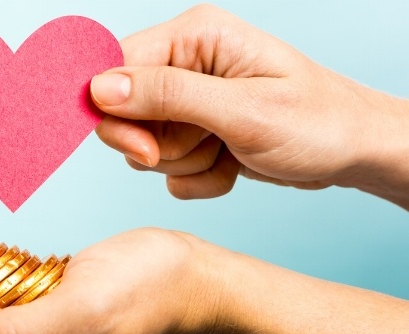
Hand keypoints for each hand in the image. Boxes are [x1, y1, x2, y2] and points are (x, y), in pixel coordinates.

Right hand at [91, 5, 408, 205]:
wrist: (353, 152)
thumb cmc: (317, 122)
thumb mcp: (242, 110)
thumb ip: (168, 96)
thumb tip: (101, 88)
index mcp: (194, 36)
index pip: (115, 68)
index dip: (115, 113)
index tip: (143, 148)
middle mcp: (185, 63)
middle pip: (123, 112)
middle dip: (160, 144)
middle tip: (203, 149)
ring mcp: (188, 99)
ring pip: (143, 145)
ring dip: (184, 162)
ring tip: (228, 150)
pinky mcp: (194, 131)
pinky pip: (166, 167)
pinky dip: (197, 177)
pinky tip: (232, 164)